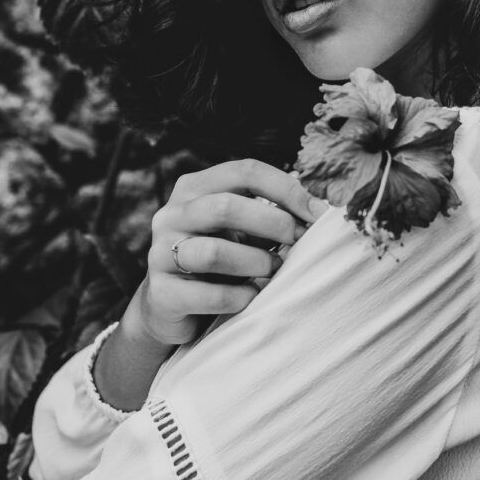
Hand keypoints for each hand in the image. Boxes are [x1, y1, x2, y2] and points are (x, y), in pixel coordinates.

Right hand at [94, 160, 328, 409]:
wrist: (171, 307)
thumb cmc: (219, 260)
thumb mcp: (240, 229)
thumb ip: (270, 216)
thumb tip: (320, 212)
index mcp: (194, 187)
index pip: (244, 171)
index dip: (285, 189)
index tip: (317, 213)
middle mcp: (172, 214)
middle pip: (225, 207)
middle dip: (272, 224)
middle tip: (297, 241)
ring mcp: (160, 253)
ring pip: (213, 253)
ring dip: (255, 262)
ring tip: (273, 269)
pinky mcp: (161, 293)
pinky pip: (207, 295)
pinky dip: (239, 297)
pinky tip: (251, 297)